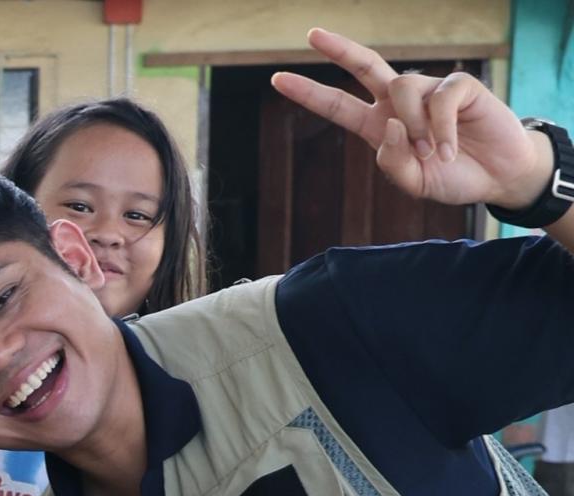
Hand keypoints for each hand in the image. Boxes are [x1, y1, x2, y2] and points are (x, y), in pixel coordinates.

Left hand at [272, 30, 552, 207]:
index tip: (278, 79)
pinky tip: (450, 149)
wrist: (496, 177)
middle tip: (311, 34)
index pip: (337, 105)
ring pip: (401, 87)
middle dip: (338, 49)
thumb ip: (392, 162)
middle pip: (365, 65)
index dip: (309, 93)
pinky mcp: (459, 86)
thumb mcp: (413, 182)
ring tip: (433, 155)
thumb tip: (390, 124)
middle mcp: (400, 102)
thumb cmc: (453, 176)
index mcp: (378, 125)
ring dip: (414, 127)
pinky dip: (441, 130)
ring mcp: (429, 91)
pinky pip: (438, 99)